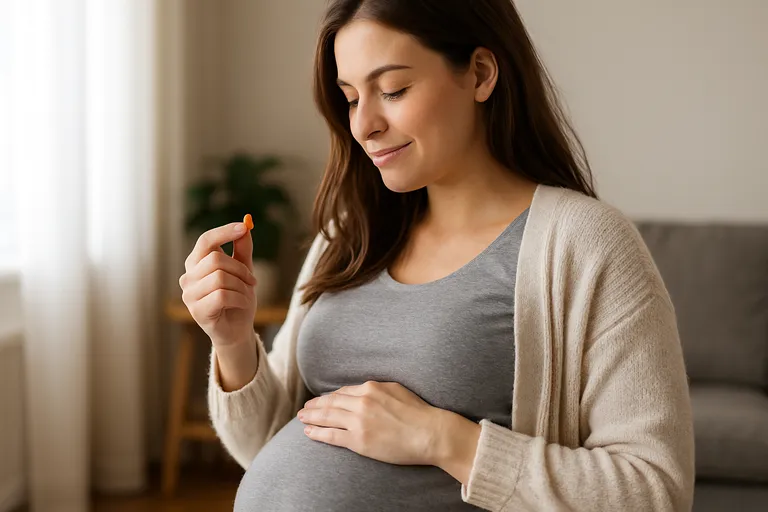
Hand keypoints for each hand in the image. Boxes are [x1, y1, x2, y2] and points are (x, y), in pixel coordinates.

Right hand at [179, 222, 256, 346]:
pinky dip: (240, 299)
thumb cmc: (237, 298)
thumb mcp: (243, 271)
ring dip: (242, 286)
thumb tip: (245, 226)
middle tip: (252, 280)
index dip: (224, 232)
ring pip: (220, 278)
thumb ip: (242, 249)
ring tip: (246, 295)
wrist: (238, 330)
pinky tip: (242, 304)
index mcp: (196, 263)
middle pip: (215, 259)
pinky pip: (222, 296)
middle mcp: (188, 277)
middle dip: (240, 269)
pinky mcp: (197, 311)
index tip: (243, 227)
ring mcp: (190, 295)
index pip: (205, 240)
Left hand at [297, 381, 446, 465]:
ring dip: (311, 417)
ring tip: (302, 418)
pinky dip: (318, 432)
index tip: (321, 400)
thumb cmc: (418, 412)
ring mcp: (358, 421)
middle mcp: (361, 402)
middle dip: (315, 406)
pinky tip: (309, 432)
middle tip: (304, 409)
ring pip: (327, 417)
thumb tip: (365, 390)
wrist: (429, 433)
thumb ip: (377, 389)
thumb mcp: (396, 390)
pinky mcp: (359, 440)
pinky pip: (332, 435)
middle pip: (331, 402)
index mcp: (370, 388)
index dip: (329, 397)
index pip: (343, 392)